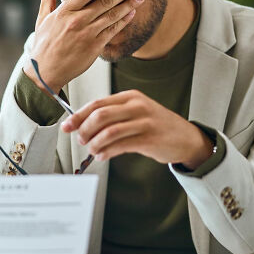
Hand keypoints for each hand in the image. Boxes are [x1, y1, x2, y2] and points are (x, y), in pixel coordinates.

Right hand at [23, 0, 145, 93]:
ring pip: (112, 16)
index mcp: (64, 12)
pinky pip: (112, 31)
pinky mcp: (94, 47)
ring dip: (128, 4)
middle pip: (104, 2)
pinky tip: (132, 13)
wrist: (46, 72)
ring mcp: (87, 34)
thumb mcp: (42, 19)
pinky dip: (123, 21)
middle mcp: (77, 21)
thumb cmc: (44, 44)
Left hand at [61, 90, 213, 168]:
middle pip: (100, 115)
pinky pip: (121, 145)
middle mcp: (137, 106)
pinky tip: (102, 156)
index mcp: (130, 97)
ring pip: (109, 131)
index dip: (78, 115)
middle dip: (84, 129)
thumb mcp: (136, 112)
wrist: (187, 138)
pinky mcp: (149, 139)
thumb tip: (82, 125)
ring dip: (95, 143)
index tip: (67, 126)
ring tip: (92, 150)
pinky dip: (107, 152)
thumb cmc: (156, 126)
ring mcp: (144, 122)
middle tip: (80, 140)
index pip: (97, 103)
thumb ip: (113, 116)